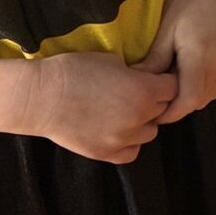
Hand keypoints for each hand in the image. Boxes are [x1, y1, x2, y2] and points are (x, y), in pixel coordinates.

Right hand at [25, 52, 178, 162]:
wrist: (41, 97)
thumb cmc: (73, 71)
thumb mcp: (111, 60)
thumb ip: (134, 73)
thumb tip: (143, 79)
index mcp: (145, 90)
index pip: (174, 88)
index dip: (165, 82)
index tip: (155, 79)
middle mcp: (140, 117)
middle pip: (163, 110)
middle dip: (154, 101)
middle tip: (136, 94)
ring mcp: (124, 138)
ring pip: (150, 133)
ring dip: (143, 123)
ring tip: (124, 113)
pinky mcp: (107, 154)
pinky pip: (132, 152)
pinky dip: (129, 143)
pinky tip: (116, 131)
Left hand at [135, 0, 215, 123]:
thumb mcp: (166, 28)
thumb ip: (155, 60)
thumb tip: (138, 83)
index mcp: (202, 61)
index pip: (187, 102)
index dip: (169, 113)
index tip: (151, 113)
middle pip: (200, 102)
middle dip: (179, 106)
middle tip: (156, 100)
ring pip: (210, 93)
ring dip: (191, 96)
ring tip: (170, 87)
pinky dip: (203, 86)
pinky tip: (187, 73)